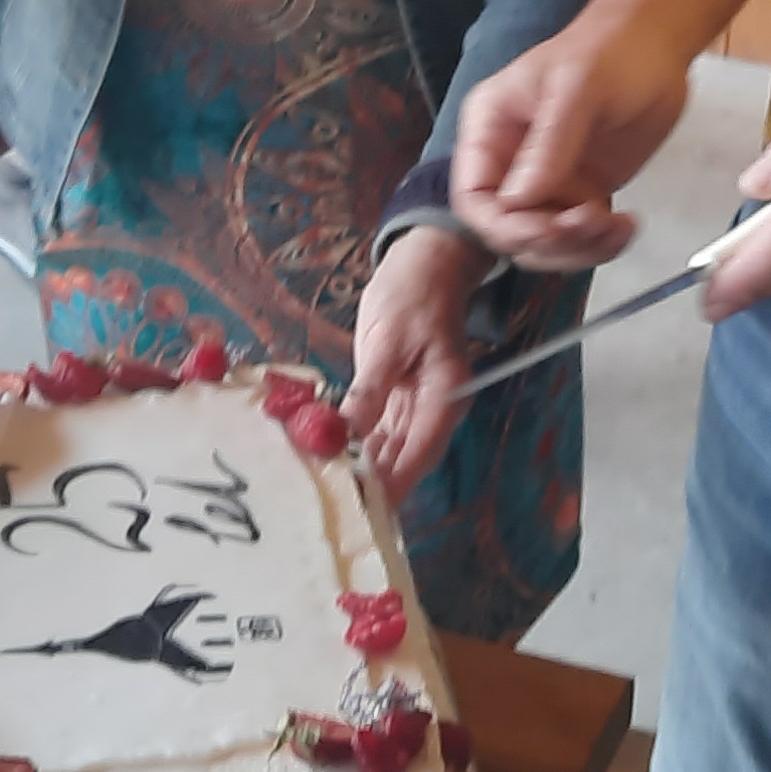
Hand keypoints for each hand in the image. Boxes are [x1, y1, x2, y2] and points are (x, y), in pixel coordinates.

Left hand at [342, 227, 485, 491]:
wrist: (425, 262)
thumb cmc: (411, 294)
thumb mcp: (387, 339)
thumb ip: (370, 390)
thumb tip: (347, 435)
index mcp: (446, 395)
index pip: (419, 452)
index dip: (391, 483)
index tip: (361, 508)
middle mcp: (435, 408)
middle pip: (404, 458)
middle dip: (372, 484)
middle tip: (331, 507)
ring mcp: (416, 405)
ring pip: (389, 449)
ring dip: (361, 469)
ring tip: (324, 490)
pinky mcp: (397, 398)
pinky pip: (377, 432)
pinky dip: (355, 446)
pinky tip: (328, 458)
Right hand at [449, 3, 699, 272]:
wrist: (658, 42)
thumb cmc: (611, 49)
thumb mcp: (576, 88)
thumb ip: (549, 144)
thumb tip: (517, 201)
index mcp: (491, 128)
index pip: (473, 196)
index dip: (502, 226)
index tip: (545, 232)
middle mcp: (511, 161)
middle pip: (508, 230)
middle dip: (549, 241)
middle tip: (593, 224)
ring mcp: (548, 180)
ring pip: (545, 242)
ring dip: (579, 249)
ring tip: (617, 227)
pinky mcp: (581, 191)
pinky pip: (579, 238)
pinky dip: (601, 245)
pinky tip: (626, 227)